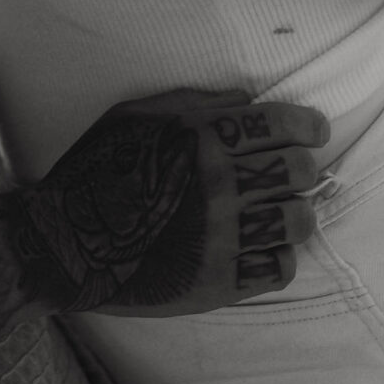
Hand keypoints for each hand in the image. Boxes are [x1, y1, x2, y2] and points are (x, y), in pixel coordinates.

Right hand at [12, 88, 330, 318]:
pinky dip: (281, 255)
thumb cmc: (98, 168)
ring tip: (284, 210)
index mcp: (202, 139)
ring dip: (295, 211)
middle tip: (294, 170)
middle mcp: (220, 186)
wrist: (70, 242)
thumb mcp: (136, 115)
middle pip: (297, 172)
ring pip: (297, 222)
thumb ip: (195, 104)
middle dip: (302, 166)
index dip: (306, 126)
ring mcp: (223, 238)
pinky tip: (265, 246)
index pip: (279, 126)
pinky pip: (279, 269)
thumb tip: (247, 100)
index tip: (313, 131)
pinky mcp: (221, 283)